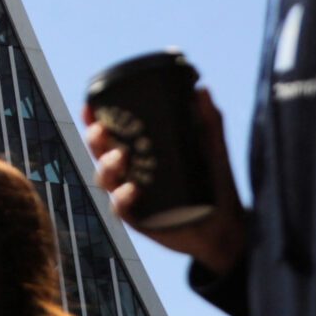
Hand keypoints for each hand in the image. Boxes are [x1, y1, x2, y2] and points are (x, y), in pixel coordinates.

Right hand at [83, 87, 247, 272]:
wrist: (227, 225)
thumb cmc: (216, 183)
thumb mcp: (213, 148)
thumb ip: (209, 120)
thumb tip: (203, 90)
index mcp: (141, 152)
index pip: (111, 134)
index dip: (95, 121)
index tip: (89, 107)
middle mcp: (131, 173)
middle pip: (101, 153)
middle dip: (95, 140)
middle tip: (101, 130)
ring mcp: (132, 196)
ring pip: (105, 179)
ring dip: (106, 166)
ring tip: (120, 157)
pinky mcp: (139, 219)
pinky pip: (120, 209)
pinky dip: (121, 198)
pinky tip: (132, 189)